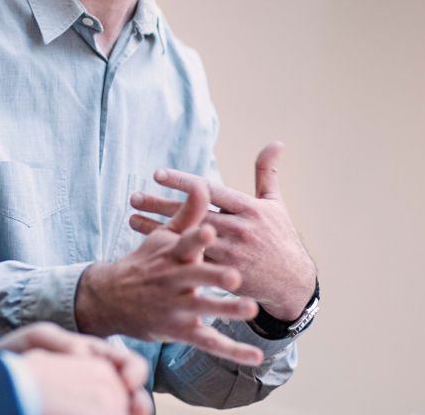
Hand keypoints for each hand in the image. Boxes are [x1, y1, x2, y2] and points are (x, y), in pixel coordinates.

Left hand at [0, 323, 151, 414]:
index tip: (128, 382)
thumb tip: (85, 352)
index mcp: (94, 358)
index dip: (135, 371)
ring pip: (117, 411)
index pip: (128, 364)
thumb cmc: (16, 354)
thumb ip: (60, 342)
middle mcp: (96, 381)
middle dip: (140, 403)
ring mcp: (87, 403)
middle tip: (136, 410)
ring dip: (126, 414)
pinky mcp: (75, 412)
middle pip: (133, 394)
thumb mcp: (37, 338)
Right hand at [75, 176, 263, 366]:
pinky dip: (232, 351)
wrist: (111, 298)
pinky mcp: (182, 331)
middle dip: (213, 276)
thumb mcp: (164, 237)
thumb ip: (188, 213)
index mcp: (172, 255)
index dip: (197, 238)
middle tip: (234, 276)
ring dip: (226, 310)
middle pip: (195, 277)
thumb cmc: (146, 262)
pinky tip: (255, 357)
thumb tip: (203, 184)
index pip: (184, 243)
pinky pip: (210, 343)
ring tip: (251, 309)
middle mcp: (173, 280)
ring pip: (204, 309)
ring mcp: (177, 307)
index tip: (210, 230)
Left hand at [129, 141, 315, 320]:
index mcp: (249, 209)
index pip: (210, 191)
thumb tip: (276, 142)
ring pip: (188, 238)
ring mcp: (232, 254)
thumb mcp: (275, 204)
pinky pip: (194, 264)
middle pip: (193, 214)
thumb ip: (267, 173)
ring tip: (132, 220)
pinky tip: (151, 249)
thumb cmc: (280, 237)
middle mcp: (239, 229)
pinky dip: (172, 255)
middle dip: (161, 205)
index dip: (183, 182)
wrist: (292, 281)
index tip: (157, 174)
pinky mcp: (226, 276)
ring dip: (158, 230)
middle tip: (134, 197)